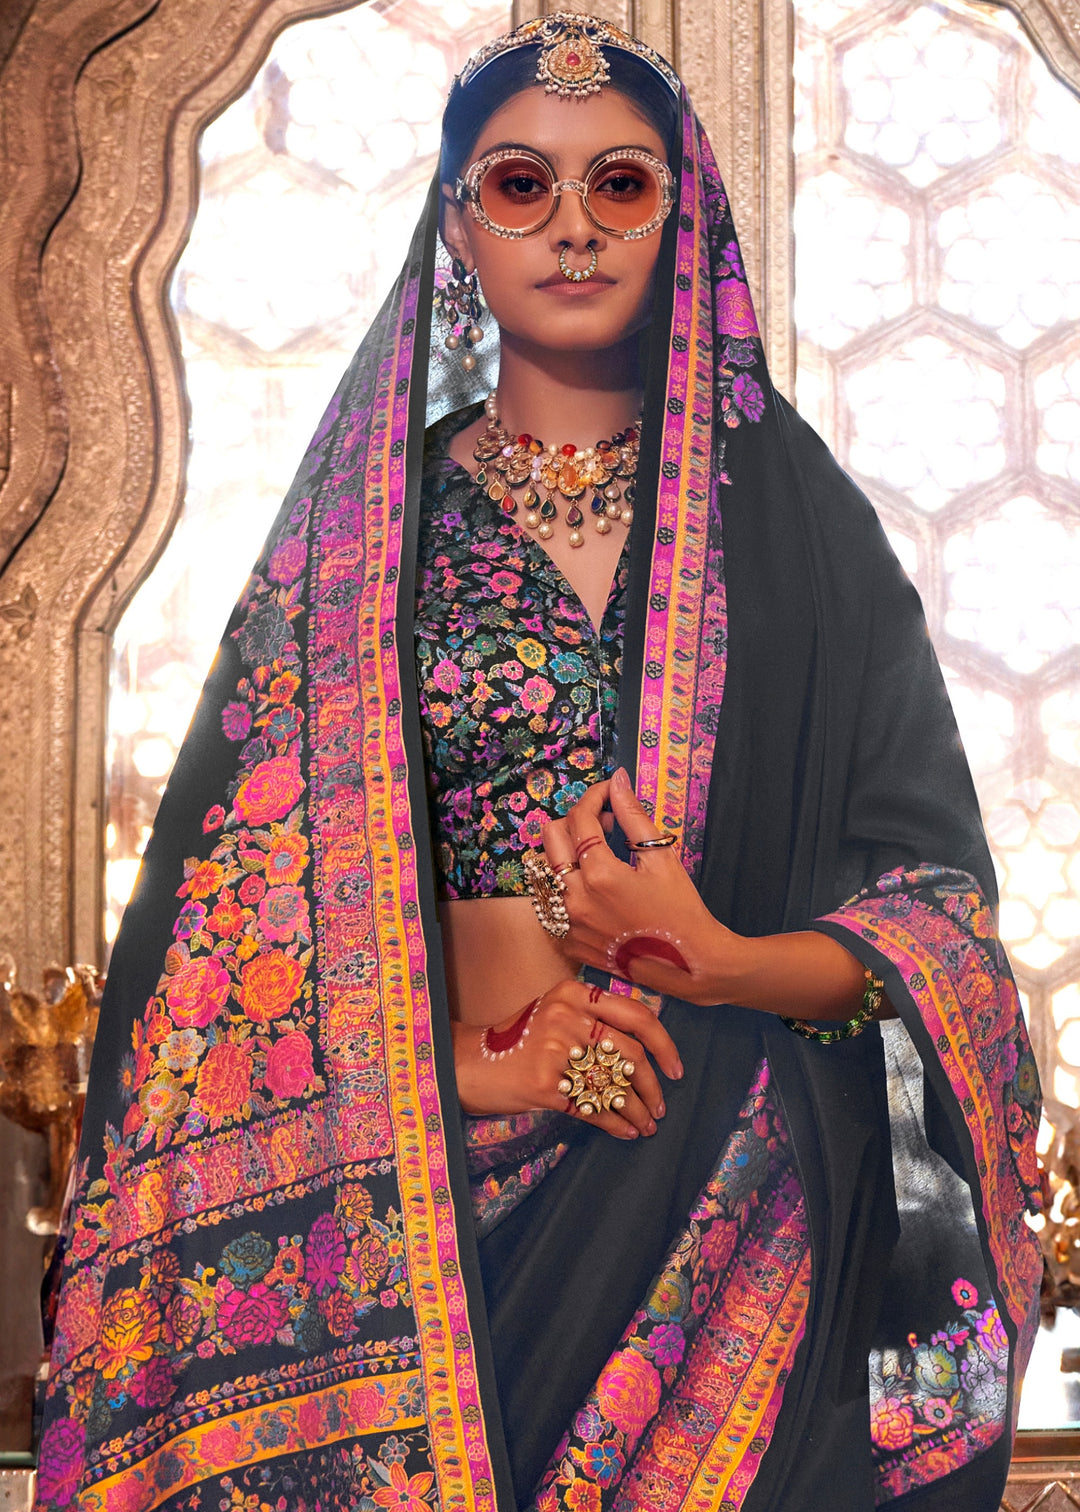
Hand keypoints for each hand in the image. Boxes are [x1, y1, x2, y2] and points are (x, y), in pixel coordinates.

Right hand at [453, 977, 682, 1140]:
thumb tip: (645, 1049)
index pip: (638, 1014)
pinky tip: (625, 1131)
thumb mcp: (554, 1012)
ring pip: (615, 1084)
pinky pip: (592, 1108)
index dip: (664, 1044)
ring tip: (645, 1124)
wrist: (468, 1063)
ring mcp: (556, 1049)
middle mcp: (568, 1015)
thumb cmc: (517, 1041)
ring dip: (637, 1110)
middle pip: (631, 1054)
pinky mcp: (545, 1084)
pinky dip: (615, 1123)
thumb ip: (594, 1018)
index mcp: (575, 993)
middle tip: (659, 1106)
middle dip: (653, 1086)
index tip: (675, 1069)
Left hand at [541, 767, 739, 1005]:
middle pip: (551, 837)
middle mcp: (575, 898)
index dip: (595, 797)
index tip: (609, 793)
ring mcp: (567, 923)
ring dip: (568, 854)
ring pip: (547, 869)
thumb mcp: (662, 858)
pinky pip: (552, 902)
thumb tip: (618, 780)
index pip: (581, 818)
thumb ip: (633, 816)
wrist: (686, 965)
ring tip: (599, 857)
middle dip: (575, 821)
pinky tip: (595, 890)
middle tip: (604, 825)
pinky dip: (568, 887)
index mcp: (600, 874)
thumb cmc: (680, 909)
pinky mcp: (567, 942)